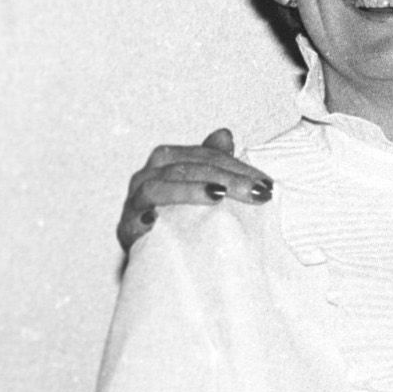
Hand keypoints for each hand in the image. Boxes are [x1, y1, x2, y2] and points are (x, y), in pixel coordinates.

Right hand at [119, 129, 270, 250]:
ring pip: (157, 188)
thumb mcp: (202, 189)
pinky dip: (148, 216)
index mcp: (165, 163)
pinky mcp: (127, 230)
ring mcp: (134, 203)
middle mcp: (146, 178)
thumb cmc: (181, 218)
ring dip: (189, 190)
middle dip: (224, 177)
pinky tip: (164, 218)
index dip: (235, 166)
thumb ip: (211, 162)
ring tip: (218, 195)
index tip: (265, 183)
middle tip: (256, 192)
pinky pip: (134, 220)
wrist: (157, 257)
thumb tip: (224, 134)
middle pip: (184, 169)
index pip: (202, 156)